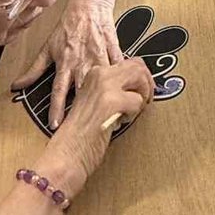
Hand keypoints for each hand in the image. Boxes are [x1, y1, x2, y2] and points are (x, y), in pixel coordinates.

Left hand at [12, 0, 122, 128]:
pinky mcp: (114, 50)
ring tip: (111, 114)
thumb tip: (16, 86)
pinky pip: (119, 67)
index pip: (58, 90)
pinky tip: (131, 91)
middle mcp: (82, 61)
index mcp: (65, 62)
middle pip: (82, 89)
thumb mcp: (47, 47)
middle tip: (85, 125)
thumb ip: (33, 69)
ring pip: (103, 80)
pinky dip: (125, 79)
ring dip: (107, 96)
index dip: (56, 109)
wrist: (88, 4)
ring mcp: (99, 55)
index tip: (56, 125)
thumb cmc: (68, 26)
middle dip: (85, 108)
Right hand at [40, 59, 154, 195]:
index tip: (143, 90)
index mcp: (95, 73)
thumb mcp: (97, 101)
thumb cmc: (81, 133)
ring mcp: (104, 86)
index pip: (130, 62)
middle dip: (147, 83)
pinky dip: (133, 114)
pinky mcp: (111, 101)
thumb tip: (138, 85)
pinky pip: (138, 101)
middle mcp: (99, 74)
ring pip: (140, 79)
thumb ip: (113, 89)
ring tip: (129, 113)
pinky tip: (119, 122)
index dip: (141, 77)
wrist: (67, 152)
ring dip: (141, 98)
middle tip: (146, 100)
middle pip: (138, 66)